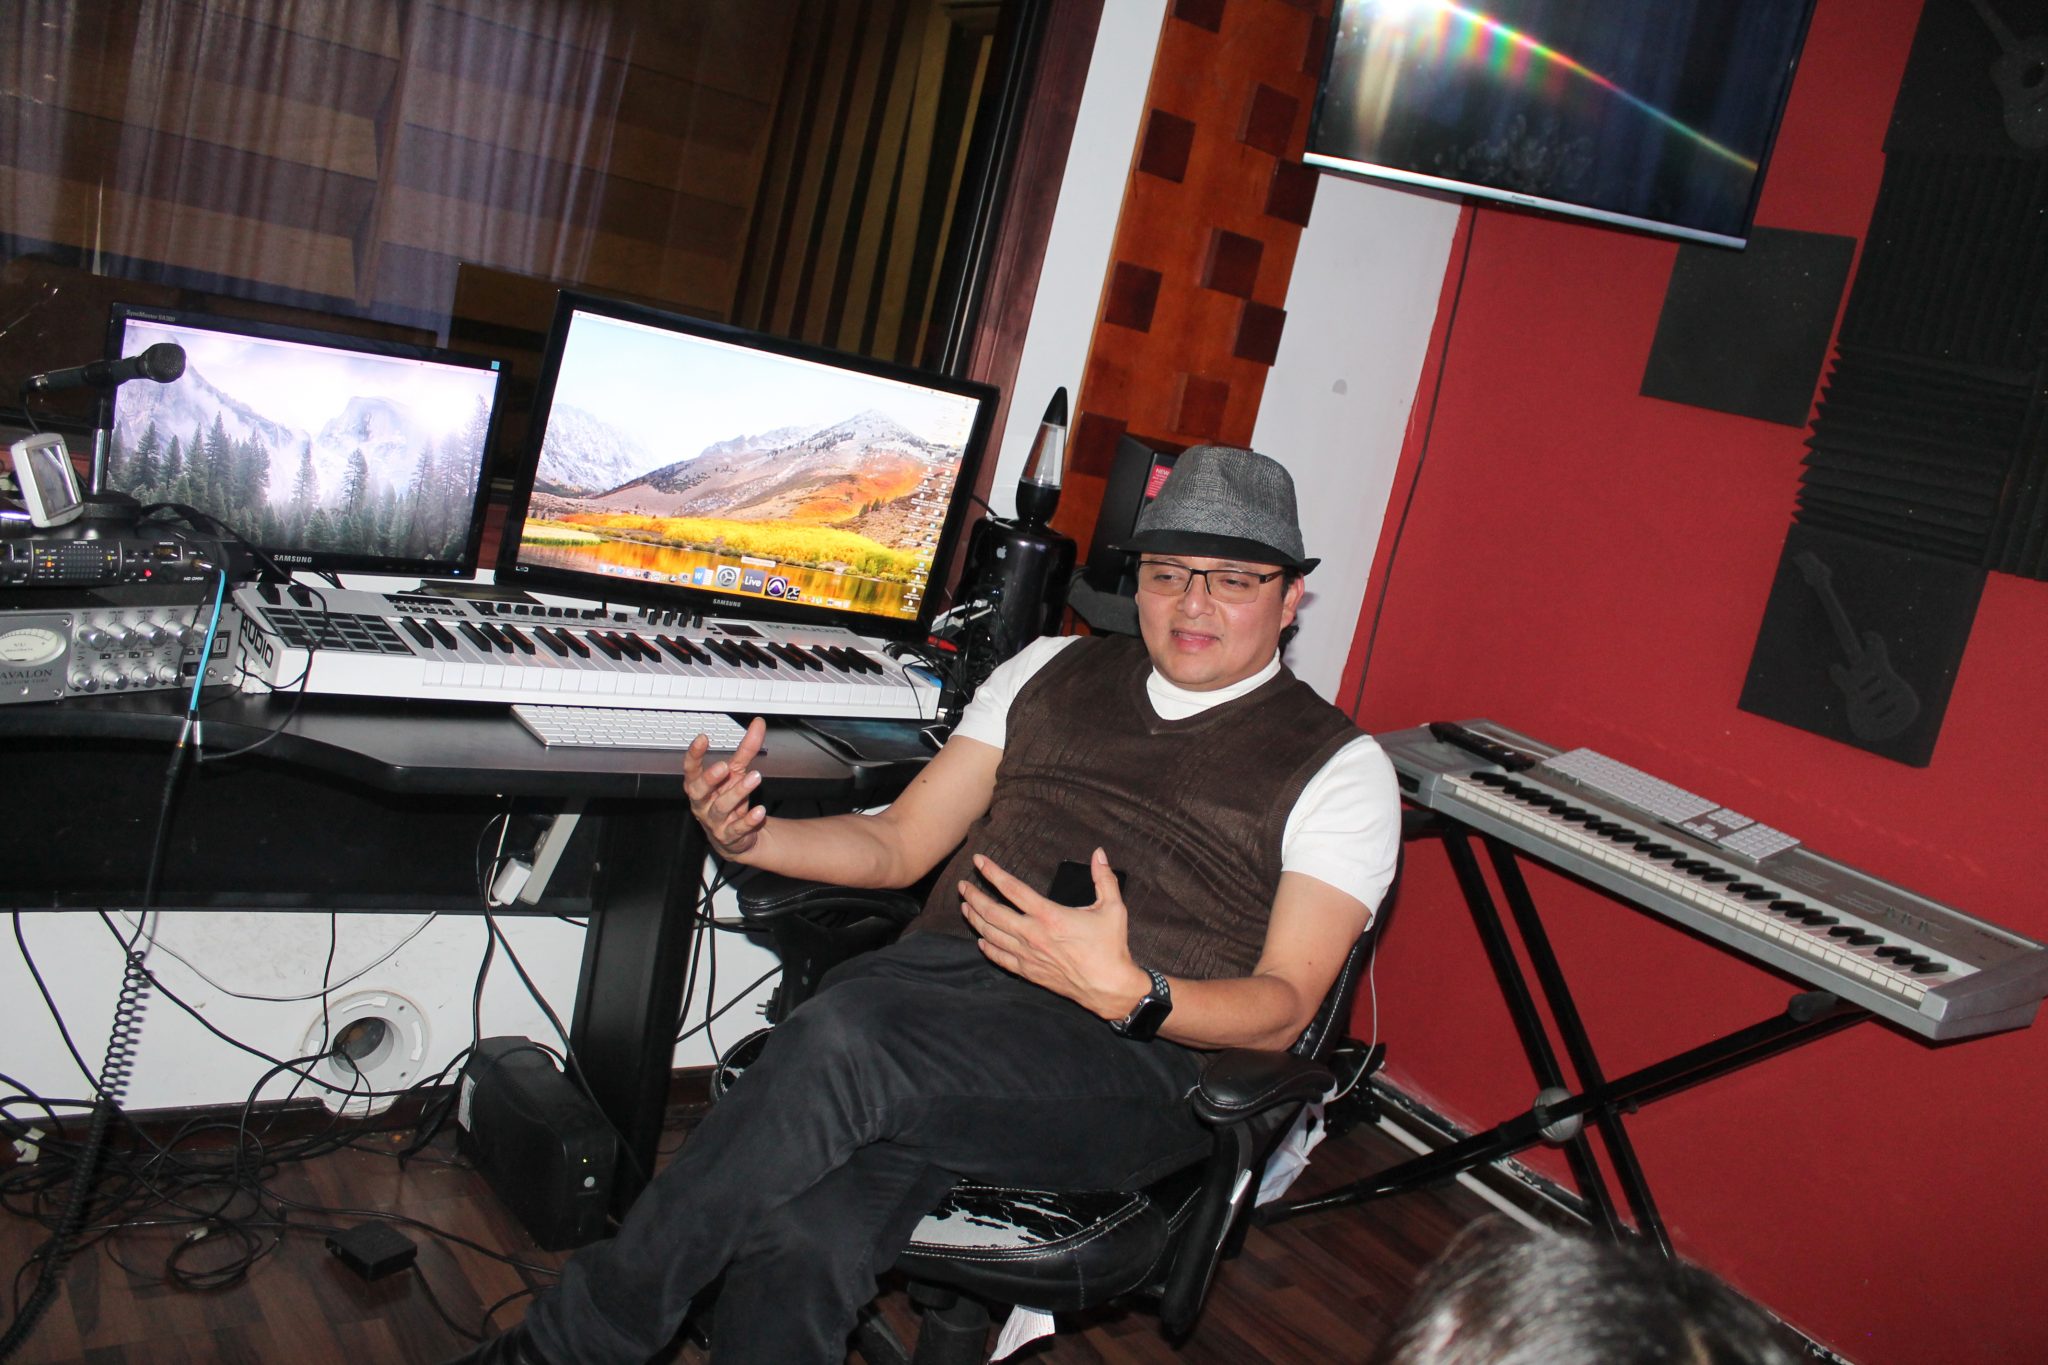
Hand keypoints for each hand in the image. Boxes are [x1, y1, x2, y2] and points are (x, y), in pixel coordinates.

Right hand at [683, 717, 769, 858]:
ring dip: (738, 793)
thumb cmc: (729, 798)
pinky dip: (748, 820)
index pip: (691, 769)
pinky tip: (759, 811)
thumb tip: (758, 724)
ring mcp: (714, 821)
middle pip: (699, 791)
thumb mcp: (737, 771)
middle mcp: (703, 803)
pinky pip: (737, 828)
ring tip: (754, 778)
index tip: (702, 738)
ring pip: (721, 807)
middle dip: (710, 778)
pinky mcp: (729, 836)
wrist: (735, 835)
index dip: (694, 755)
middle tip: (724, 766)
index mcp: (700, 785)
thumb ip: (746, 749)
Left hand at [959, 848, 1149, 1020]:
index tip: (979, 861)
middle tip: (963, 886)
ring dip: (975, 919)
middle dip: (974, 896)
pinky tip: (980, 940)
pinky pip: (1000, 959)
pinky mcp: (1029, 972)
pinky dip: (988, 948)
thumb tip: (1099, 853)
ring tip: (965, 907)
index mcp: (1049, 916)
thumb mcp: (1113, 908)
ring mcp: (1028, 955)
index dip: (993, 873)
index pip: (1012, 889)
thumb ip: (1104, 878)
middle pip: (992, 912)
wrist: (1109, 987)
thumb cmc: (1111, 947)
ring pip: (991, 934)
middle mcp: (1033, 934)